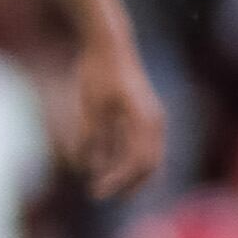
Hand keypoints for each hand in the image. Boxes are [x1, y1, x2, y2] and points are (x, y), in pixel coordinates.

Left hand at [60, 42, 165, 199]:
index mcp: (144, 121)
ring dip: (124, 171)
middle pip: (147, 164)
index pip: (137, 162)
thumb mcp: (89, 104)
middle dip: (126, 183)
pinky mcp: (141, 114)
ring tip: (100, 184)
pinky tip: (100, 163)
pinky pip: (136, 143)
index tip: (97, 191)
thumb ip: (89, 135)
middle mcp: (153, 122)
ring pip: (144, 156)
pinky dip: (121, 156)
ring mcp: (150, 118)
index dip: (119, 181)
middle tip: (99, 194)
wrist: (109, 43)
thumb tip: (83, 166)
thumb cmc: (97, 71)